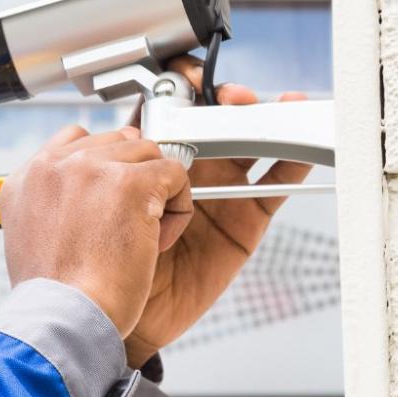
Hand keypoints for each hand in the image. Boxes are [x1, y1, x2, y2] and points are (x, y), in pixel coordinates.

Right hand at [0, 122, 192, 337]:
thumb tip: (88, 190)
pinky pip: (174, 175)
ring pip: (148, 155)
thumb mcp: (30, 237)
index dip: (103, 169)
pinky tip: (155, 240)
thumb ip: (52, 202)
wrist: (63, 317)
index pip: (76, 140)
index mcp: (27, 176)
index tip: (108, 202)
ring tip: (139, 236)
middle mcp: (54, 165)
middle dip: (132, 179)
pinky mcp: (131, 183)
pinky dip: (178, 209)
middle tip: (125, 225)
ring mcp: (92, 169)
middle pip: (117, 143)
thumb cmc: (53, 295)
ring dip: (155, 194)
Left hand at [121, 57, 312, 366]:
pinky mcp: (242, 223)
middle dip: (224, 101)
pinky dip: (293, 163)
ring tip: (274, 106)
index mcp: (140, 164)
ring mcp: (214, 197)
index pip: (166, 115)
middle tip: (228, 97)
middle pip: (213, 124)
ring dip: (265, 121)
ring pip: (247, 147)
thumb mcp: (96, 202)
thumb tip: (133, 129)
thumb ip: (116, 166)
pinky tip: (304, 144)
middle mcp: (179, 176)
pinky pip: (273, 188)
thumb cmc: (93, 264)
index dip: (180, 92)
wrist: (106, 317)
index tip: (185, 79)